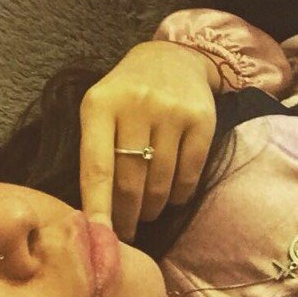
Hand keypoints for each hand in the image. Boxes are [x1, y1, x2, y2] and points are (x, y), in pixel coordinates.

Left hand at [79, 41, 219, 241]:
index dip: (97, 207)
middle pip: (129, 181)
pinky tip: (172, 197)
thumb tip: (96, 214)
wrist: (171, 58)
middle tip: (127, 232)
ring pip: (160, 181)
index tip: (98, 239)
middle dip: (127, 215)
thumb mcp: (101, 111)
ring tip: (148, 212)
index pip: (97, 167)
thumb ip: (96, 152)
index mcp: (100, 105)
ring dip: (153, 207)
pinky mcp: (202, 119)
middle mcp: (136, 105)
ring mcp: (171, 111)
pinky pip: (189, 173)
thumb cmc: (127, 95)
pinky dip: (179, 194)